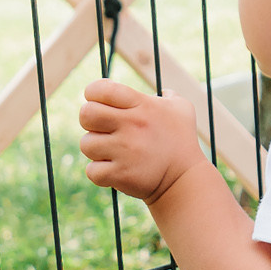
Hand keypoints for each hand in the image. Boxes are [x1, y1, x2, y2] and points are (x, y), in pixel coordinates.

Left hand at [79, 79, 202, 204]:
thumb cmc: (181, 142)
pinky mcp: (120, 174)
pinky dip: (99, 172)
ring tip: (111, 152)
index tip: (99, 102)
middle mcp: (132, 125)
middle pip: (86, 114)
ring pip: (86, 144)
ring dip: (95, 149)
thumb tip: (161, 91)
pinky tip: (114, 169)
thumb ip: (167, 95)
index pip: (102, 89)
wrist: (184, 180)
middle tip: (101, 128)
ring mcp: (125, 150)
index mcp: (143, 105)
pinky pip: (92, 170)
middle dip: (89, 120)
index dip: (93, 93)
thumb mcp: (182, 110)